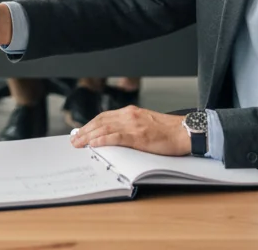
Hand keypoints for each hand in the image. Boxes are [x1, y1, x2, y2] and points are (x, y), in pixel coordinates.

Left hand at [70, 106, 191, 155]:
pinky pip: (117, 137)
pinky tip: (94, 144)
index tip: (81, 131)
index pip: (104, 116)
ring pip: (105, 128)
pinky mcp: (139, 136)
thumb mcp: (145, 123)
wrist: (183, 131)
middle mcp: (129, 115)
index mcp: (131, 112)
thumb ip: (131, 126)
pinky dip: (103, 140)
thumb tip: (115, 135)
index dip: (90, 124)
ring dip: (89, 136)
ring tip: (78, 143)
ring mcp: (133, 125)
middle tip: (74, 139)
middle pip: (101, 121)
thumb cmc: (167, 130)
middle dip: (85, 130)